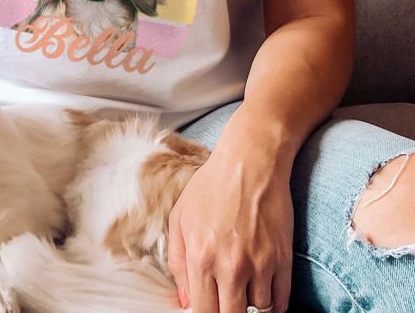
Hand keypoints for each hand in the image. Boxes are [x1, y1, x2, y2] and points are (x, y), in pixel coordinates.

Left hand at [168, 122, 293, 312]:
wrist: (249, 163)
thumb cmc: (210, 186)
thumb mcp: (179, 218)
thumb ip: (177, 262)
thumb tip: (185, 301)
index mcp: (200, 256)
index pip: (203, 312)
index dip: (204, 312)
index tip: (208, 304)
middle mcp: (230, 266)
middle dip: (226, 310)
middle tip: (225, 298)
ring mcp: (260, 264)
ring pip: (258, 310)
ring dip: (249, 302)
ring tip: (242, 283)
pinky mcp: (283, 259)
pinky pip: (282, 301)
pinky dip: (273, 300)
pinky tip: (262, 286)